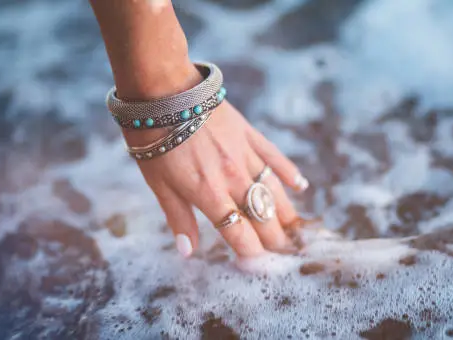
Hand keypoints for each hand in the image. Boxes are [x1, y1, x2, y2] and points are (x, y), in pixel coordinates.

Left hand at [124, 101, 307, 257]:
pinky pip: (275, 156)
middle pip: (261, 215)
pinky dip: (289, 172)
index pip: (238, 232)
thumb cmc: (152, 138)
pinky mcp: (249, 133)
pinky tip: (300, 185)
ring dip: (285, 212)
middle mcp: (232, 177)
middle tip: (280, 250)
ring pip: (273, 190)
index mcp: (207, 193)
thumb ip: (178, 217)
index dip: (249, 251)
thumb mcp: (158, 183)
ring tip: (294, 228)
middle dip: (273, 237)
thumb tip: (188, 251)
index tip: (254, 262)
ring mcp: (244, 154)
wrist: (162, 89)